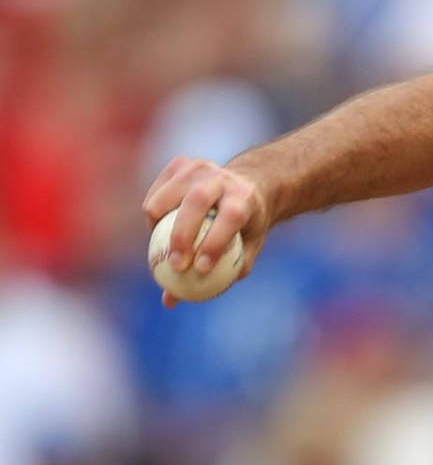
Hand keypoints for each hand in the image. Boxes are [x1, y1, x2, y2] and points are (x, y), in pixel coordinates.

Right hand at [141, 157, 272, 306]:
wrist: (248, 184)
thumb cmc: (247, 225)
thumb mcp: (247, 248)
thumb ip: (218, 273)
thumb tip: (174, 300)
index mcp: (245, 197)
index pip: (230, 218)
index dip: (214, 243)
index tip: (202, 269)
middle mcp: (221, 178)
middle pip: (196, 202)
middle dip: (181, 236)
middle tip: (176, 266)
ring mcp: (198, 168)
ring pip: (163, 199)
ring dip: (157, 228)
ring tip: (161, 251)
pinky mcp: (179, 165)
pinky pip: (154, 194)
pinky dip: (152, 216)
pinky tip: (157, 232)